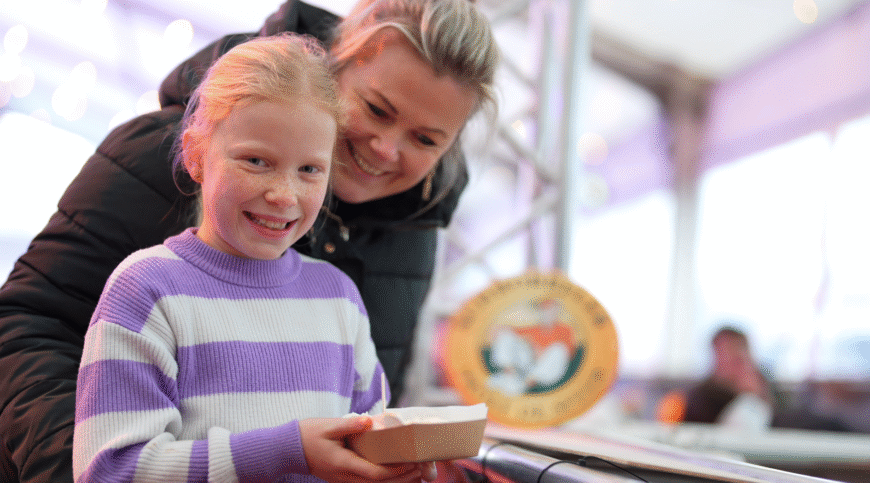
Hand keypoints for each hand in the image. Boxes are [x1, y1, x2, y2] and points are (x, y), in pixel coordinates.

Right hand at [299, 417, 425, 482]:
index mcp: (343, 464)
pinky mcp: (343, 478)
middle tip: (421, 468)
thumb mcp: (328, 426)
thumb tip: (369, 420)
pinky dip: (383, 480)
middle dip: (401, 478)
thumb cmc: (307, 435)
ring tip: (414, 473)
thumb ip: (349, 424)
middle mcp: (345, 477)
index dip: (395, 470)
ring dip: (395, 482)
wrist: (288, 449)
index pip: (374, 473)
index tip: (411, 462)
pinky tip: (395, 474)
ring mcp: (343, 480)